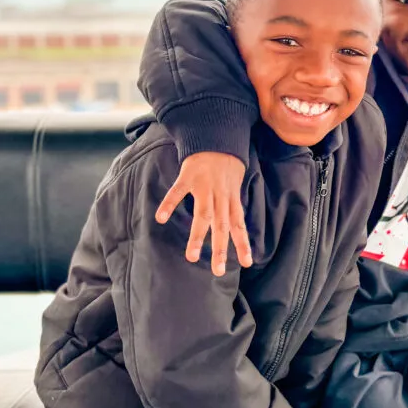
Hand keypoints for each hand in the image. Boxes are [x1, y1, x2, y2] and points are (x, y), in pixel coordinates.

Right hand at [155, 153, 250, 275]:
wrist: (217, 137)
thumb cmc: (227, 164)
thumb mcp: (236, 184)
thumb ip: (232, 205)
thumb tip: (236, 227)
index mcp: (232, 198)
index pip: (239, 225)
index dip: (243, 243)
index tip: (247, 263)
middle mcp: (221, 195)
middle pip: (222, 225)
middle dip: (221, 248)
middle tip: (219, 271)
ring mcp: (205, 186)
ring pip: (203, 214)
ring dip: (198, 236)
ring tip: (192, 257)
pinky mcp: (189, 176)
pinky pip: (177, 192)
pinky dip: (169, 204)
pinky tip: (160, 218)